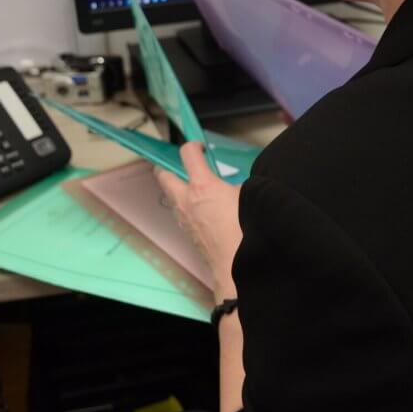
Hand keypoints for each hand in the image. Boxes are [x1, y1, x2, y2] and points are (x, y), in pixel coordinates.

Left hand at [156, 142, 242, 299]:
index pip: (188, 154)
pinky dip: (188, 207)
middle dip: (169, 167)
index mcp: (202, 186)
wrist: (237, 265)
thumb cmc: (245, 230)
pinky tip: (205, 212)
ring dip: (178, 189)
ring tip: (197, 190)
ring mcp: (184, 219)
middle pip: (163, 176)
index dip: (193, 145)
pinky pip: (182, 214)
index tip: (201, 147)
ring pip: (171, 197)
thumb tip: (235, 188)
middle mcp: (186, 201)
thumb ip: (238, 187)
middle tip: (182, 166)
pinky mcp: (188, 235)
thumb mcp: (249, 197)